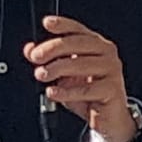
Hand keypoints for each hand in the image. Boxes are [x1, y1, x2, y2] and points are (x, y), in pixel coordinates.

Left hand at [24, 15, 134, 141]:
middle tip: (36, 56)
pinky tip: (53, 92)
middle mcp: (106, 53)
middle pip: (79, 43)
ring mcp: (112, 70)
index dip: (62, 24)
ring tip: (41, 74)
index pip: (78, 29)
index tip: (47, 23)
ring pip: (82, 65)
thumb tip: (29, 50)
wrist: (108, 117)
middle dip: (54, 48)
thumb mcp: (63, 75)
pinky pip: (86, 89)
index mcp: (96, 44)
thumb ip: (47, 60)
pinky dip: (67, 91)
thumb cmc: (87, 92)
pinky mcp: (112, 89)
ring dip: (57, 69)